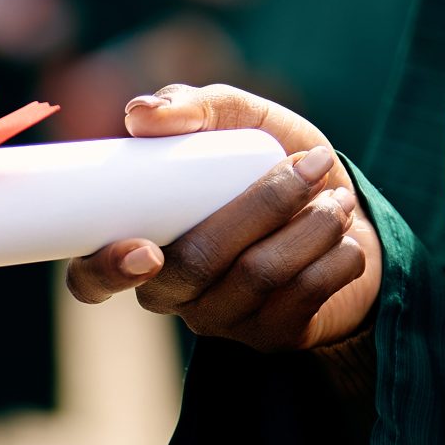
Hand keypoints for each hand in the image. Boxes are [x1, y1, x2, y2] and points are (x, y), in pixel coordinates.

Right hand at [65, 82, 380, 351]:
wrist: (352, 217)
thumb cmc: (276, 164)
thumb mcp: (246, 121)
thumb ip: (198, 106)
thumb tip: (139, 116)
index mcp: (141, 241)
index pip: (92, 279)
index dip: (105, 272)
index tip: (145, 250)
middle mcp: (172, 291)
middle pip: (195, 265)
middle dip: (260, 208)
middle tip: (313, 165)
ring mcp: (221, 320)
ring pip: (255, 278)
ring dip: (311, 227)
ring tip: (338, 196)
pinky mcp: (272, 338)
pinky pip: (301, 301)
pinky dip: (336, 259)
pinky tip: (348, 240)